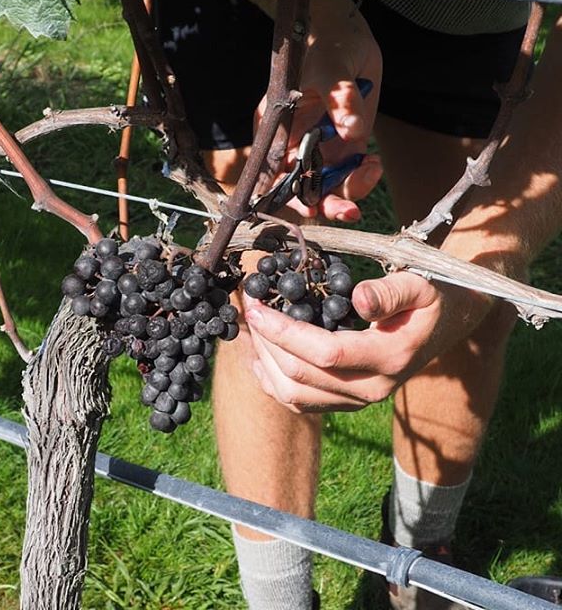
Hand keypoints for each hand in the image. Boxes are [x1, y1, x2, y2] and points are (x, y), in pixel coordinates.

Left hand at [243, 272, 491, 412]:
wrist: (442, 328)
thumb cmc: (428, 301)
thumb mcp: (418, 287)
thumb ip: (390, 293)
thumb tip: (357, 297)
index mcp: (389, 359)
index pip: (325, 353)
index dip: (284, 331)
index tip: (257, 305)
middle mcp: (370, 389)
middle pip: (301, 377)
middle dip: (265, 341)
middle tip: (247, 308)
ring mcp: (356, 401)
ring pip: (293, 395)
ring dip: (263, 361)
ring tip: (248, 328)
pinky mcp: (344, 402)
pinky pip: (298, 402)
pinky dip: (271, 380)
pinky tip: (257, 355)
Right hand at [258, 0, 382, 221]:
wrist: (350, 40)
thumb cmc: (328, 47)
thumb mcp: (330, 67)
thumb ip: (340, 98)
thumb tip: (352, 133)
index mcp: (278, 132)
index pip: (274, 173)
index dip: (287, 195)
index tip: (309, 207)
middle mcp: (296, 147)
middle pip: (302, 190)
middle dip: (324, 204)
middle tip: (350, 211)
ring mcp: (320, 151)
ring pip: (328, 189)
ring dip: (350, 191)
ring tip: (371, 169)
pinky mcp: (344, 150)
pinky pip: (350, 176)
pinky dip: (363, 178)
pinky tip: (373, 163)